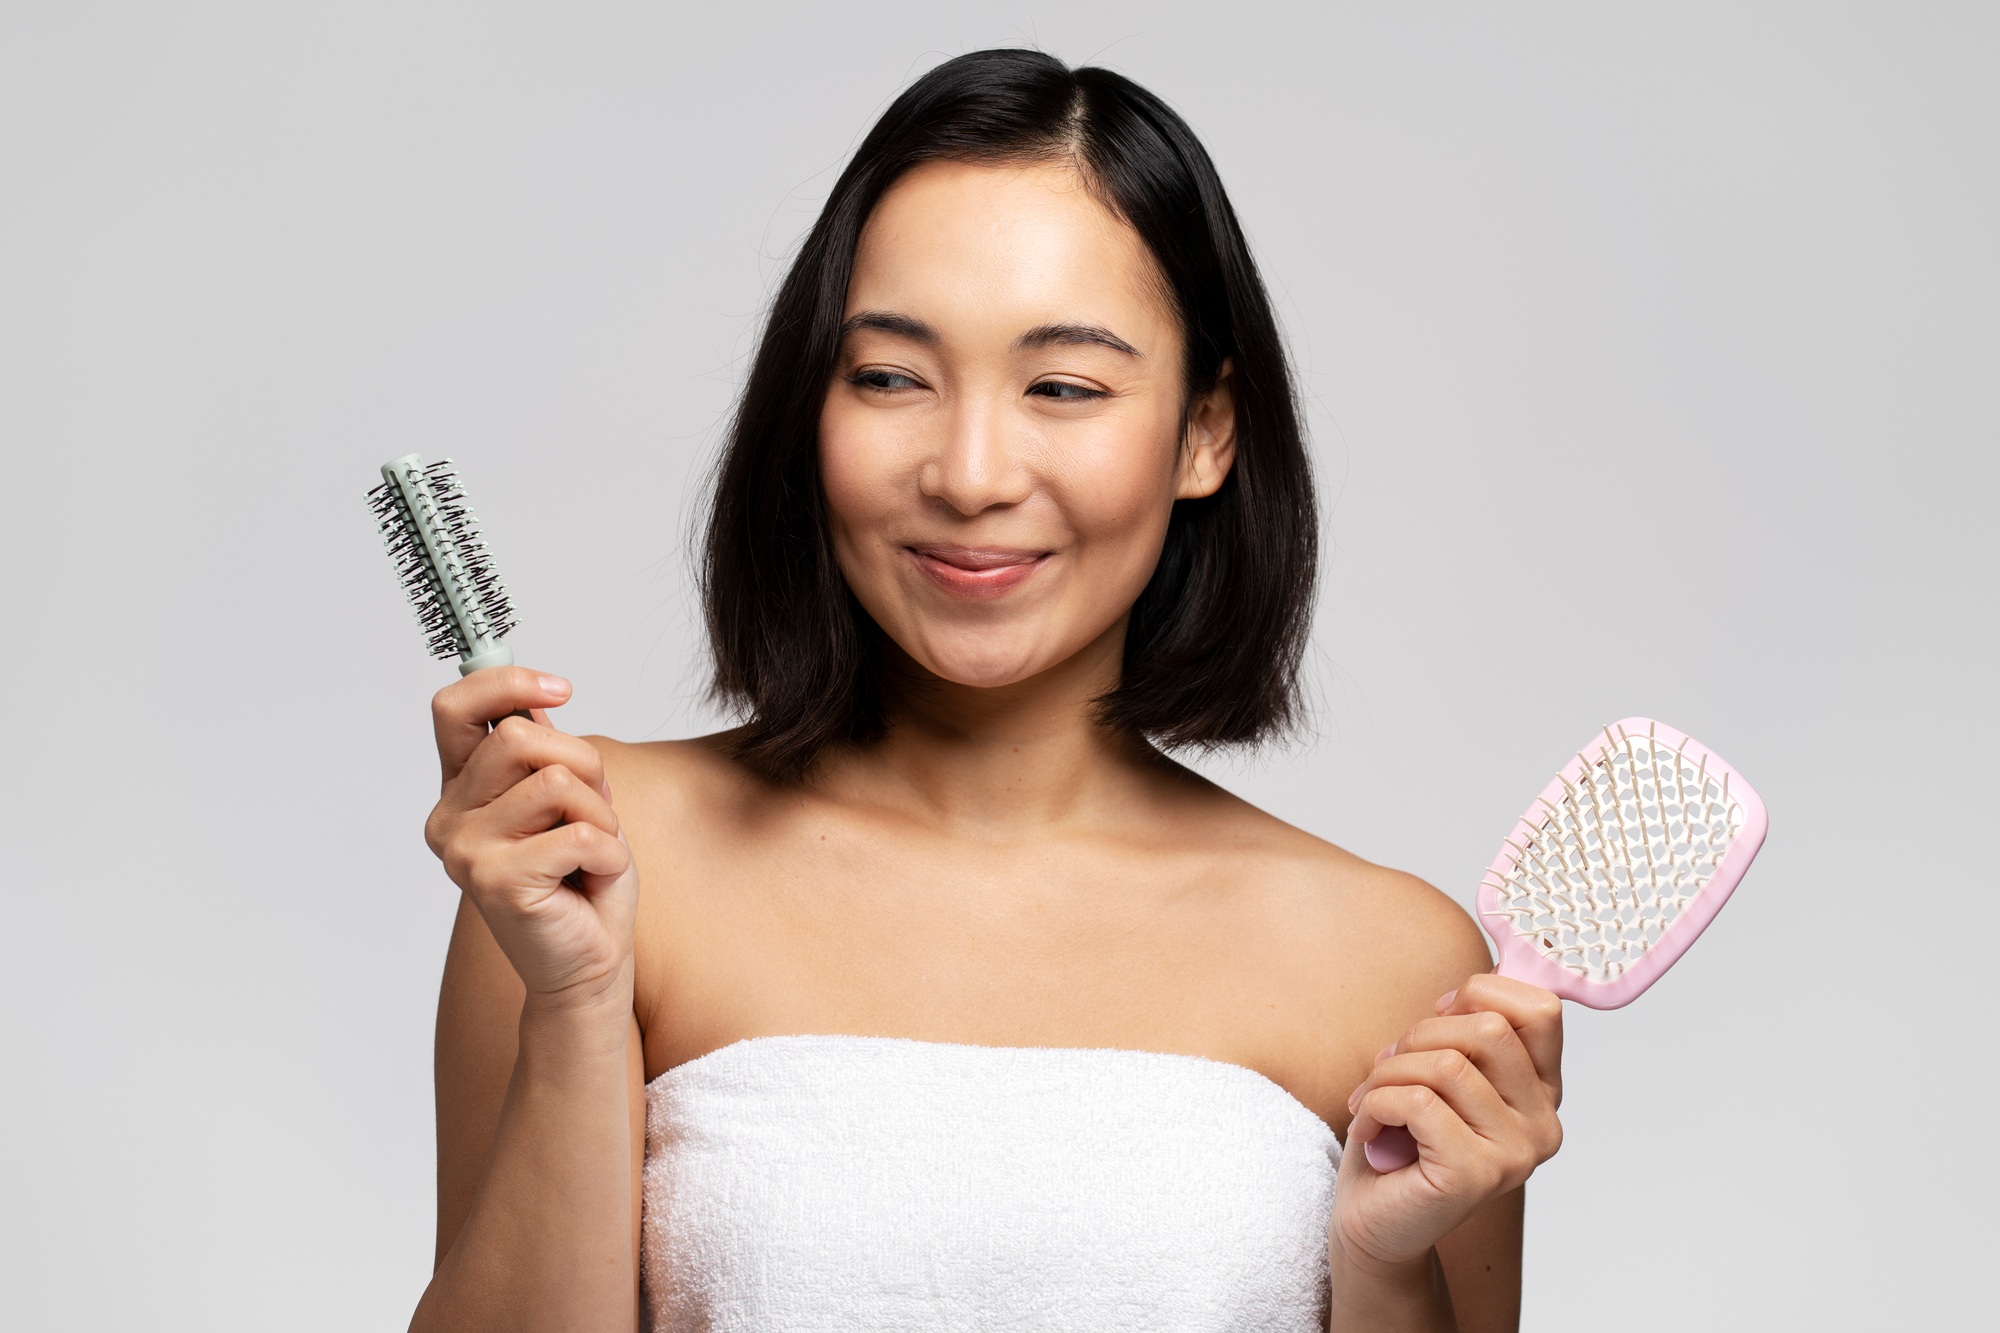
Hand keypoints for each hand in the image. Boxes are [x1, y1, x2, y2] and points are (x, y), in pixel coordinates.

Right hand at [422, 666, 638, 1011]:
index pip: (455, 708)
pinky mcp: (495, 881)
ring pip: (555, 781)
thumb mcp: (571, 799)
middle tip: (593, 809)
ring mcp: (465, 850)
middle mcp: (450, 817)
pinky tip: (592, 879)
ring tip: (592, 851)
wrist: (588, 963)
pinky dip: (608, 852)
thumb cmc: (583, 880)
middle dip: (582, 763)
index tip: (560, 688)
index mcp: (461, 790)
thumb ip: (546, 753)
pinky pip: (579, 833)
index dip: (506, 682)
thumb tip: (537, 694)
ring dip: (599, 813)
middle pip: (520, 736)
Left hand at [1333, 975, 1563, 1271]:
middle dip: (1419, 1034)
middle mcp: (1542, 1124)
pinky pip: (1419, 1102)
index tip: (1438, 1018)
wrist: (1372, 1220)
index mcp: (1540, 1091)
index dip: (1480, 994)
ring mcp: (1516, 1153)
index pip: (1541, 1010)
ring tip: (1371, 1099)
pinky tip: (1368, 1127)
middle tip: (1388, 1066)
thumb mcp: (1435, 1068)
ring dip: (1389, 1071)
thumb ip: (1462, 1032)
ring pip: (1447, 1064)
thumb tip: (1466, 993)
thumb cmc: (1399, 1138)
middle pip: (1489, 1029)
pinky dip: (1376, 1102)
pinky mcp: (1476, 1175)